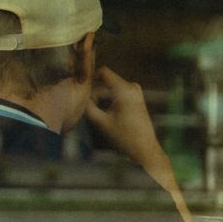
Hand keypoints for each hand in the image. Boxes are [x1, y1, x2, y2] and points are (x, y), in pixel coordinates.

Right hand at [85, 65, 171, 185]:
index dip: (90, 76)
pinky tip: (102, 115)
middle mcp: (132, 87)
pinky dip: (108, 102)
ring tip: (92, 113)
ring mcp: (136, 93)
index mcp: (124, 90)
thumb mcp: (101, 122)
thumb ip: (87, 106)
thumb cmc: (124, 137)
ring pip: (110, 90)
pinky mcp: (136, 99)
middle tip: (83, 106)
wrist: (145, 149)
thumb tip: (77, 95)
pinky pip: (117, 95)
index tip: (80, 86)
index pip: (103, 72)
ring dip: (100, 99)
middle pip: (105, 84)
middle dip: (94, 94)